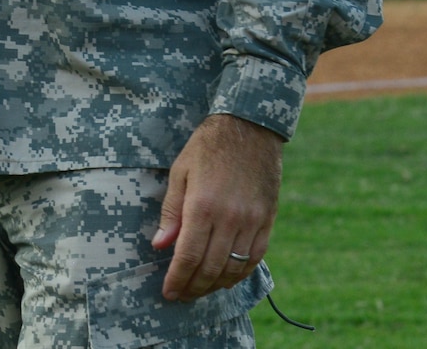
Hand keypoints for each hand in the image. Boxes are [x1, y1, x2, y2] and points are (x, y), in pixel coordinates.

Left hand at [153, 113, 281, 300]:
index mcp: (203, 207)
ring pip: (234, 267)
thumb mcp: (179, 174)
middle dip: (193, 287)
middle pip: (210, 268)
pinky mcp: (267, 221)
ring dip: (215, 284)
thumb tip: (160, 246)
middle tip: (181, 296)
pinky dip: (240, 273)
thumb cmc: (205, 149)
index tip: (168, 292)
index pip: (187, 257)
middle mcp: (230, 219)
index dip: (177, 279)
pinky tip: (227, 278)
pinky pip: (255, 257)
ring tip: (200, 290)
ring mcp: (252, 222)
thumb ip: (171, 213)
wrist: (248, 130)